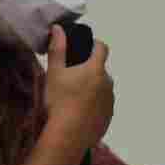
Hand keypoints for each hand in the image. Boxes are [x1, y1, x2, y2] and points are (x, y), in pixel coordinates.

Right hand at [43, 25, 113, 145]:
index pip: (102, 48)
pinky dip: (94, 105)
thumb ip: (58, 49)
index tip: (84, 48)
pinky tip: (79, 112)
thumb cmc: (59, 101)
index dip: (94, 45)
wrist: (68, 135)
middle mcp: (108, 83)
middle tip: (71, 77)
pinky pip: (103, 105)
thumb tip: (58, 29)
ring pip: (103, 88)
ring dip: (93, 88)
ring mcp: (110, 101)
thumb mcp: (54, 72)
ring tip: (73, 98)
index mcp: (96, 69)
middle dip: (89, 70)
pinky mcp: (109, 117)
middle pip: (101, 70)